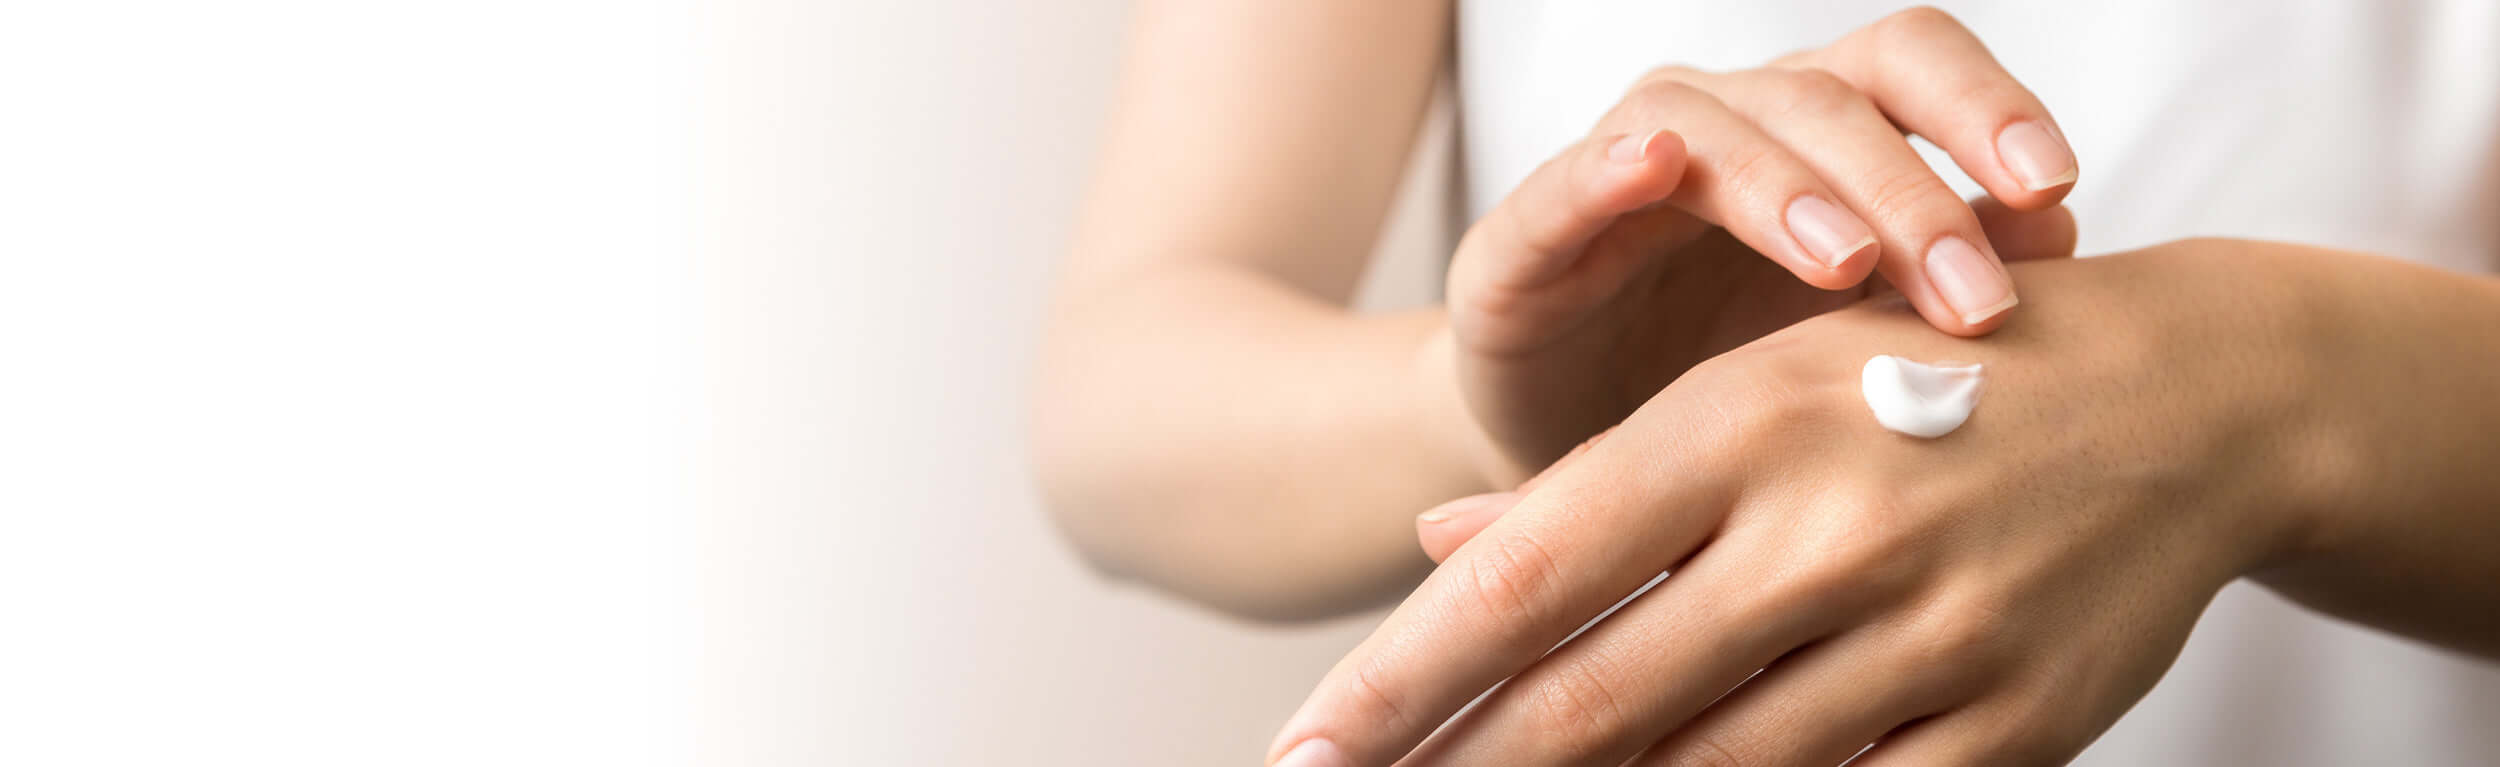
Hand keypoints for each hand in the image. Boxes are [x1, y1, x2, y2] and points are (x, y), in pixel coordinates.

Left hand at [1274, 240, 2353, 765]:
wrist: (2195, 398)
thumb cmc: (1929, 377)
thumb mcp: (1758, 388)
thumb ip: (1596, 484)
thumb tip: (1436, 553)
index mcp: (1743, 428)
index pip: (1532, 579)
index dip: (1405, 676)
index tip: (1308, 745)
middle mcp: (1829, 532)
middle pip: (1598, 700)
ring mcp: (1929, 639)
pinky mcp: (2010, 723)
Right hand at [1440, 6, 2080, 483]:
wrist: (1578, 486)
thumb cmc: (1735, 398)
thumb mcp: (1856, 346)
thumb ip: (1943, 281)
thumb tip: (2063, 234)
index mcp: (1818, 135)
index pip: (1911, 68)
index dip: (1986, 108)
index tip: (2056, 190)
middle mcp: (1723, 125)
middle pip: (1828, 97)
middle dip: (1909, 193)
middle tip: (1974, 299)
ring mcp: (1617, 174)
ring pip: (1709, 127)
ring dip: (1786, 187)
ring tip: (1845, 264)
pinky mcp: (1520, 242)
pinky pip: (1565, 183)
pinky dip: (1608, 169)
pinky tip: (1653, 168)